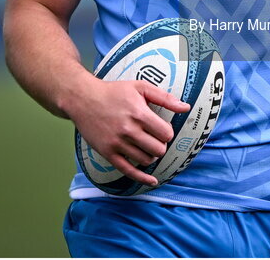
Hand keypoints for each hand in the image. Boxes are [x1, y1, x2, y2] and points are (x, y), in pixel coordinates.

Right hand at [66, 76, 190, 186]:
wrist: (83, 99)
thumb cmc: (113, 91)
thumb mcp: (140, 87)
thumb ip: (164, 97)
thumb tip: (186, 108)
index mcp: (139, 114)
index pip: (166, 134)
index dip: (166, 132)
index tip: (161, 128)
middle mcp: (129, 131)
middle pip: (158, 149)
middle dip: (160, 145)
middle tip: (154, 139)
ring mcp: (117, 143)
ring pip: (145, 160)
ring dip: (151, 156)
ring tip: (146, 146)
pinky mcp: (108, 153)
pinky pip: (128, 171)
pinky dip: (142, 178)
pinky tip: (152, 180)